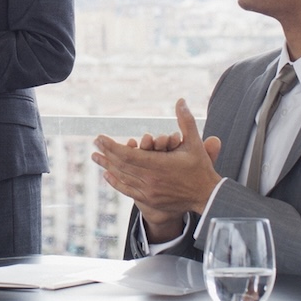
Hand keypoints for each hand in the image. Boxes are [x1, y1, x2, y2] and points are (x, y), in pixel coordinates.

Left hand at [91, 99, 224, 239]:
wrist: (206, 196)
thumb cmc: (200, 168)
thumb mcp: (194, 142)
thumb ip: (186, 121)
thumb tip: (180, 100)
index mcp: (158, 164)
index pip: (127, 154)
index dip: (111, 145)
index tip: (99, 137)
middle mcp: (150, 179)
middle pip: (121, 165)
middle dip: (106, 153)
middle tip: (94, 143)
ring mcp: (148, 191)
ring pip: (122, 177)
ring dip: (107, 166)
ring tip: (95, 157)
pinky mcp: (149, 200)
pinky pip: (127, 190)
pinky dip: (116, 182)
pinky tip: (107, 175)